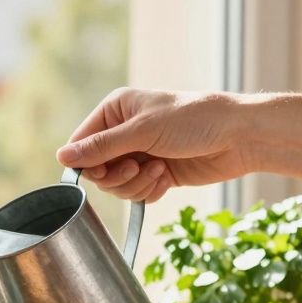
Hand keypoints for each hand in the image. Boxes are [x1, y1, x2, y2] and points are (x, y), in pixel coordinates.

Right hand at [57, 89, 254, 202]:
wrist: (239, 137)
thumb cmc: (194, 121)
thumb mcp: (143, 131)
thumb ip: (101, 147)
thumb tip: (61, 156)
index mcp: (116, 110)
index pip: (81, 142)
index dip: (87, 163)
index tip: (102, 172)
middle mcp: (124, 131)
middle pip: (97, 169)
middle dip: (116, 176)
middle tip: (137, 168)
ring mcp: (140, 153)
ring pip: (117, 184)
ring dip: (135, 184)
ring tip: (159, 171)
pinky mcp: (156, 173)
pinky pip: (137, 192)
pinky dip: (149, 190)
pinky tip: (167, 178)